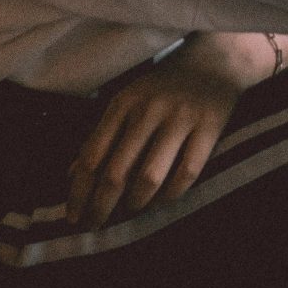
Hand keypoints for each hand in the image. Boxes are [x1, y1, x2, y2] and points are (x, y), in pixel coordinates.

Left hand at [67, 34, 272, 226]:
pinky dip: (171, 194)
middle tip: (94, 227)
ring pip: (149, 177)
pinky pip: (186, 173)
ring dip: (135, 203)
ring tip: (129, 211)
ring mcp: (181, 118)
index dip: (79, 192)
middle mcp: (149, 110)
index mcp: (123, 103)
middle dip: (100, 207)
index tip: (73, 217)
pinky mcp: (209, 127)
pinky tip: (162, 200)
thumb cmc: (162, 87)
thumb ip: (102, 136)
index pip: (92, 156)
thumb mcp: (127, 102)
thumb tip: (73, 176)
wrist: (214, 60)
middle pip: (116, 172)